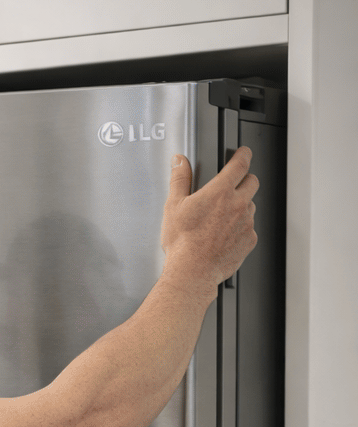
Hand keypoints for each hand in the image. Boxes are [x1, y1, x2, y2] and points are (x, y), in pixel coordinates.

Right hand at [160, 147, 258, 297]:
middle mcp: (238, 205)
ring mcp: (246, 223)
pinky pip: (249, 229)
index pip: (241, 164)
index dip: (243, 154)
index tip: (243, 153)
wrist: (192, 273)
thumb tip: (179, 162)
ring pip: (251, 206)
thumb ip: (179, 179)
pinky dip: (241, 229)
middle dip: (245, 180)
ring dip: (242, 207)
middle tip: (233, 187)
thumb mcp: (174, 207)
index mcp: (221, 192)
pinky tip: (224, 236)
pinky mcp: (249, 241)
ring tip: (222, 219)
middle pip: (252, 182)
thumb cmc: (182, 244)